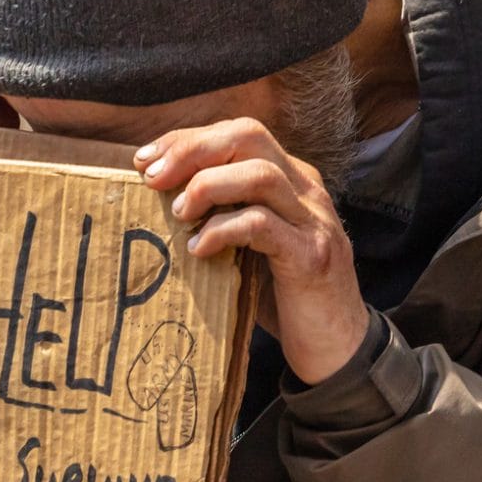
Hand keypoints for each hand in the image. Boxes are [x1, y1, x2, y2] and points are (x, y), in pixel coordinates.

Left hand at [136, 120, 369, 384]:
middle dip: (192, 150)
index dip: (188, 140)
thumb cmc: (283, 296)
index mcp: (290, 179)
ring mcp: (313, 220)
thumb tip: (160, 204)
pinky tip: (199, 249)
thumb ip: (222, 216)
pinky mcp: (311, 256)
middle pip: (249, 137)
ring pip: (259, 174)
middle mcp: (306, 189)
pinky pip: (262, 225)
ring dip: (208, 186)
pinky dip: (224, 230)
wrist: (338, 346)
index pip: (237, 134)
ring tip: (178, 214)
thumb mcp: (250, 245)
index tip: (144, 161)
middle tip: (153, 179)